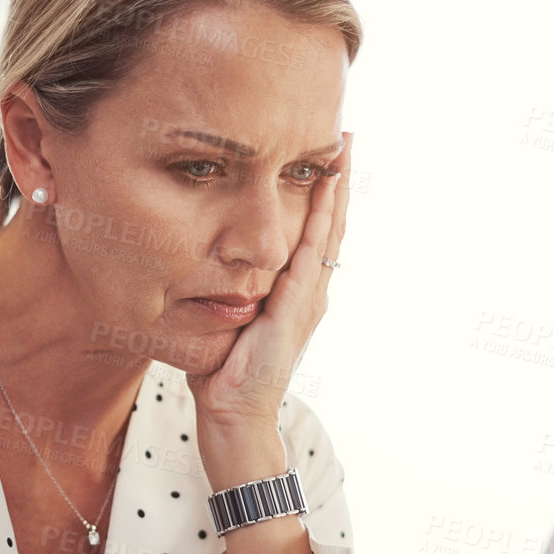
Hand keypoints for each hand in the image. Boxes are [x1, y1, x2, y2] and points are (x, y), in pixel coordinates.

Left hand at [184, 131, 352, 435]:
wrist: (234, 417)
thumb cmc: (224, 375)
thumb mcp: (229, 320)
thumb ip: (230, 291)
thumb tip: (207, 263)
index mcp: (298, 294)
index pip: (316, 234)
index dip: (323, 196)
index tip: (326, 156)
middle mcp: (312, 292)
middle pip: (332, 224)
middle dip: (339, 179)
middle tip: (347, 136)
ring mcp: (309, 300)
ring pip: (329, 231)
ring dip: (337, 188)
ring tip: (343, 149)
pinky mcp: (296, 308)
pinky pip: (312, 254)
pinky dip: (321, 219)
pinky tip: (325, 189)